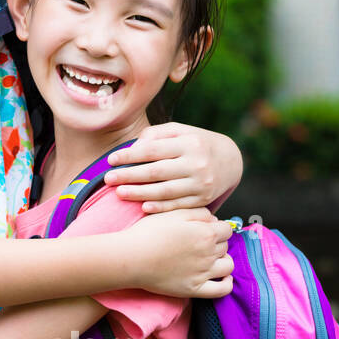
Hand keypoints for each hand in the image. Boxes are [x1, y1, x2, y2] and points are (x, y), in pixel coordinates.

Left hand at [105, 123, 242, 211]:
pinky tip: (143, 207)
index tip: (111, 160)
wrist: (230, 161)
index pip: (153, 150)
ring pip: (165, 191)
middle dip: (129, 176)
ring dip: (140, 194)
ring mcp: (200, 183)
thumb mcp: (179, 131)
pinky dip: (160, 207)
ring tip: (119, 193)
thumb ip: (155, 135)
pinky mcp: (203, 199)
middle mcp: (196, 163)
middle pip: (156, 172)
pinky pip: (178, 205)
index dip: (129, 155)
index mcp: (188, 143)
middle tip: (108, 179)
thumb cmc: (195, 143)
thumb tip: (132, 148)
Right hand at [125, 207, 234, 298]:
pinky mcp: (195, 288)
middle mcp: (208, 253)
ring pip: (228, 265)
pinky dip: (226, 283)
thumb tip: (214, 220)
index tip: (208, 229)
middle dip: (217, 242)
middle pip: (225, 246)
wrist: (130, 257)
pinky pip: (222, 289)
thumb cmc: (147, 234)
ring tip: (210, 258)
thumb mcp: (172, 213)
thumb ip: (197, 213)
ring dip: (223, 260)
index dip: (218, 228)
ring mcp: (203, 272)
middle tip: (200, 242)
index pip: (226, 229)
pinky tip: (220, 277)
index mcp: (205, 233)